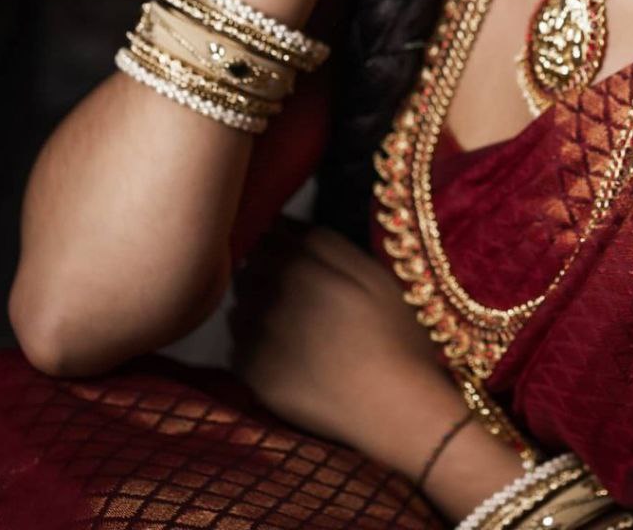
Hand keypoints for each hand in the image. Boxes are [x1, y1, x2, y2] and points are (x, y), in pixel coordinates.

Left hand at [226, 216, 470, 476]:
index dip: (277, 243)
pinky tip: (287, 359)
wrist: (394, 407)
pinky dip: (253, 347)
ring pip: (239, 307)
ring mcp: (259, 335)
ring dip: (255, 309)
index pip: (268, 236)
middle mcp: (273, 294)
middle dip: (263, 274)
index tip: (293, 258)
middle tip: (297, 298)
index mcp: (302, 264)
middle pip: (249, 268)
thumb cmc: (395, 336)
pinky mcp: (253, 374)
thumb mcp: (374, 273)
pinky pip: (237, 348)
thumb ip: (326, 243)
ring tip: (294, 331)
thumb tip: (285, 224)